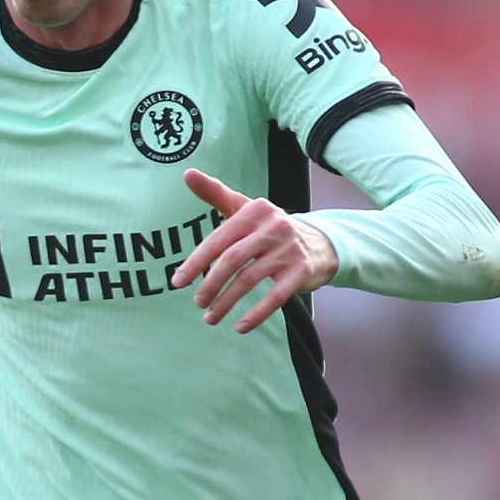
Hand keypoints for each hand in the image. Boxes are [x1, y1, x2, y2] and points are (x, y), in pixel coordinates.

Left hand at [170, 168, 338, 332]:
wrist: (321, 243)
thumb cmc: (271, 228)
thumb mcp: (245, 208)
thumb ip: (216, 193)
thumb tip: (187, 173)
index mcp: (254, 211)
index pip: (218, 239)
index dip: (196, 262)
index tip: (178, 282)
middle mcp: (272, 227)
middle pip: (231, 260)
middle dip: (209, 284)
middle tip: (197, 303)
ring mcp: (288, 249)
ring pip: (249, 280)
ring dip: (226, 302)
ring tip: (210, 317)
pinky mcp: (301, 271)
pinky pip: (275, 296)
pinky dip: (256, 314)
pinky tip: (241, 327)